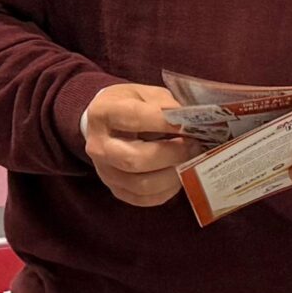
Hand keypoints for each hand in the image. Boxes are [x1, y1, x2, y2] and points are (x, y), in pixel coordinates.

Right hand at [83, 83, 196, 205]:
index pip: (135, 118)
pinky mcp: (116, 190)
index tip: (187, 124)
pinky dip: (167, 190)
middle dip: (172, 154)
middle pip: (135, 159)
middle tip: (193, 145)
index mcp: (103, 113)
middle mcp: (98, 146)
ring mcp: (105, 172)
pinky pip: (144, 199)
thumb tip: (188, 122)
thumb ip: (165, 105)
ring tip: (189, 161)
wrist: (107, 124)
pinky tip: (178, 175)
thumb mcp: (146, 93)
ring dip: (173, 175)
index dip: (164, 122)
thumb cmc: (131, 104)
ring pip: (142, 184)